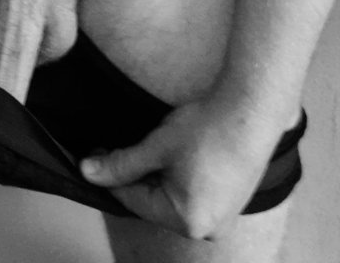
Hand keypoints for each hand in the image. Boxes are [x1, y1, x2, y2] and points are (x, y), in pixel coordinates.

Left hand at [79, 96, 281, 240]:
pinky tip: (175, 154)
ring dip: (157, 176)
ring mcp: (222, 217)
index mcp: (188, 221)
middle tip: (117, 147)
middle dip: (135, 176)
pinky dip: (178, 178)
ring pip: (172, 199)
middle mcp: (207, 228)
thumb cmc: (208, 129)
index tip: (94, 155)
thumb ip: (121, 163)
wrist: (251, 110)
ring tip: (152, 147)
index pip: (133, 201)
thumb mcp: (157, 146)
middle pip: (153, 203)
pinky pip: (193, 196)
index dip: (110, 176)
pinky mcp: (230, 202)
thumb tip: (88, 172)